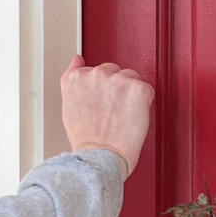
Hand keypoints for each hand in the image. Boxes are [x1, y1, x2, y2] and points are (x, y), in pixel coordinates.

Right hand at [60, 54, 153, 177]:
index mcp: (77, 77)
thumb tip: (77, 59)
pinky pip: (147, 90)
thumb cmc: (86, 139)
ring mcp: (118, 80)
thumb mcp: (68, 105)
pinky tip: (132, 117)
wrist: (101, 157)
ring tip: (122, 116)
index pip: (96, 71)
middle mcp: (96, 74)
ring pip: (131, 78)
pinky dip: (144, 103)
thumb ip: (73, 79)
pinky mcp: (138, 89)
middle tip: (113, 112)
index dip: (102, 89)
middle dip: (116, 88)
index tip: (102, 104)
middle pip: (114, 72)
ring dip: (130, 94)